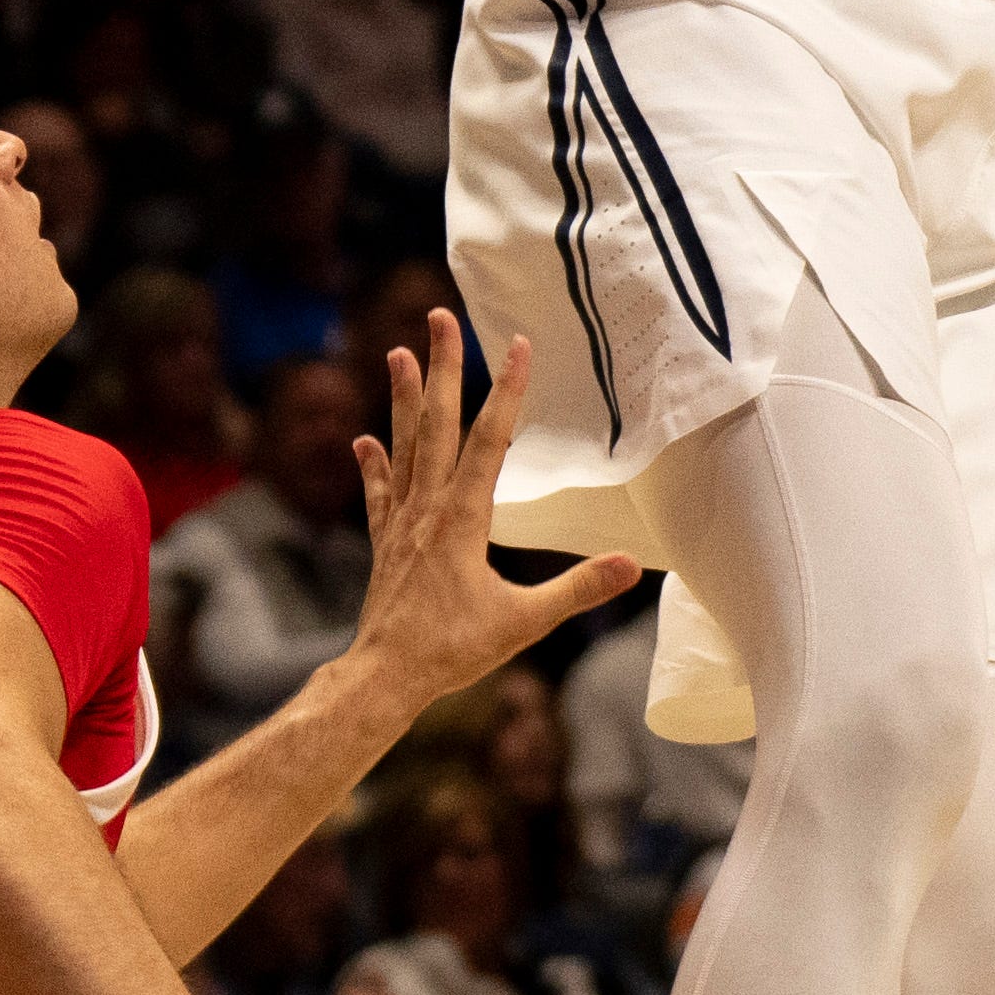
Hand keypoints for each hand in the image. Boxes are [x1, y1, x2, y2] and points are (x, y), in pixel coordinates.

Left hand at [338, 305, 633, 719]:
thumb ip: (577, 589)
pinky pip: (380, 492)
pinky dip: (374, 463)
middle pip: (437, 424)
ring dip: (403, 399)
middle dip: (442, 367)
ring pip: (404, 447)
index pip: (489, 441)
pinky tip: (364, 439)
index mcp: (463, 519)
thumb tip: (630, 564)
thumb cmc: (452, 651)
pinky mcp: (386, 543)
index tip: (517, 344)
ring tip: (398, 353)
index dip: (506, 391)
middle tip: (439, 316)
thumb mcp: (523, 622)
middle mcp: (428, 509)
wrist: (384, 678)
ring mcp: (402, 523)